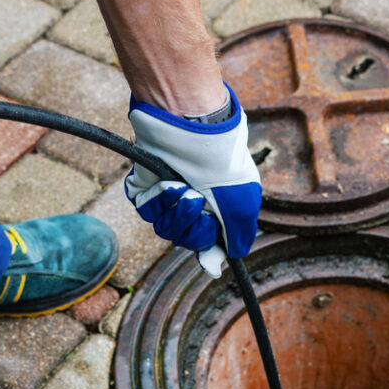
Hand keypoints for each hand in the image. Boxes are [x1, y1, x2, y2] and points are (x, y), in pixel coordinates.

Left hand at [124, 84, 261, 277]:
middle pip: (185, 239)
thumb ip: (238, 236)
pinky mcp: (146, 186)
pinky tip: (169, 183)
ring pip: (164, 228)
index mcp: (217, 207)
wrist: (193, 128)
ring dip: (176, 212)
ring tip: (184, 188)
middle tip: (199, 202)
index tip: (207, 256)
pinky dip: (159, 200)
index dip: (206, 250)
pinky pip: (147, 211)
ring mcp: (168, 195)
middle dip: (193, 226)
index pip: (208, 242)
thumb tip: (226, 260)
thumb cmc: (222, 163)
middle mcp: (192, 203)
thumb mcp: (242, 203)